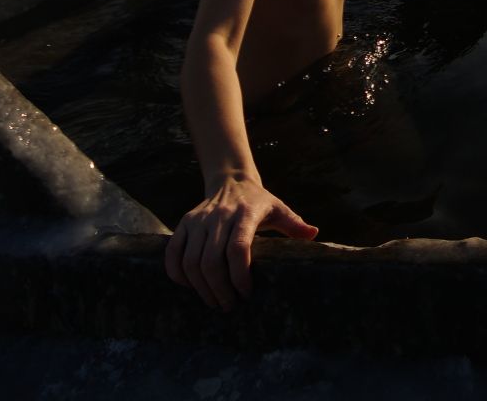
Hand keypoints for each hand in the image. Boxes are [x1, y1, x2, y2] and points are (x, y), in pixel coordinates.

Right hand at [165, 178, 316, 309]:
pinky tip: (190, 286)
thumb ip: (294, 224)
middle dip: (219, 290)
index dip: (240, 276)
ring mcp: (198, 220)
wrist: (230, 181)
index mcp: (245, 214)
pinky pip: (173, 253)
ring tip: (214, 301)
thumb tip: (313, 234)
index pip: (238, 249)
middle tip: (228, 306)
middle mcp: (218, 217)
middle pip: (211, 261)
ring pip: (191, 261)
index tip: (247, 293)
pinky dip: (177, 274)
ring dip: (201, 288)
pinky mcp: (183, 224)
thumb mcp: (279, 208)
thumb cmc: (258, 202)